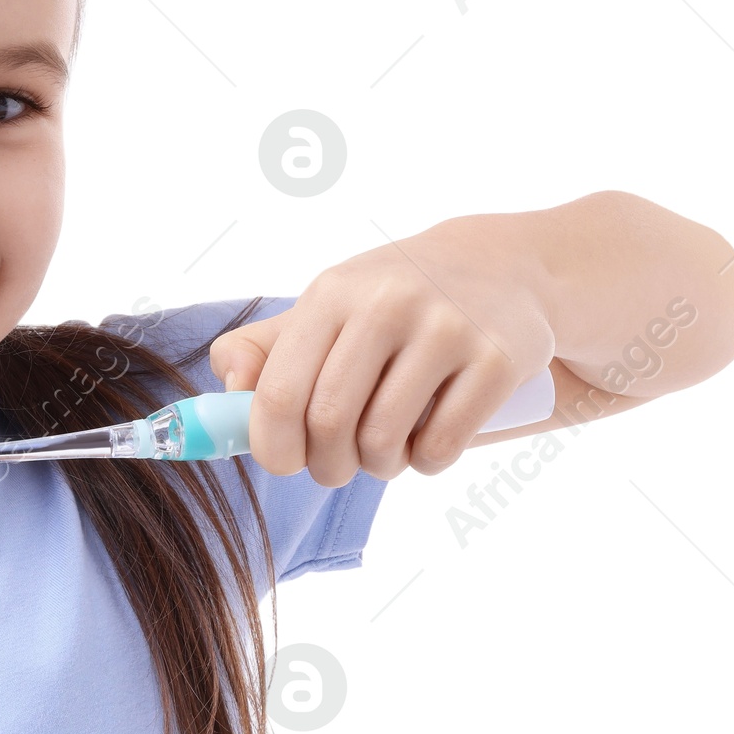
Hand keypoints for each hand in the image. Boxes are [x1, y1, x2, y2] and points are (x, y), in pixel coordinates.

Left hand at [208, 230, 555, 487]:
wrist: (504, 266)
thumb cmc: (394, 303)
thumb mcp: (328, 307)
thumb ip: (264, 349)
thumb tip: (229, 391)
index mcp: (332, 295)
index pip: (277, 393)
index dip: (273, 447)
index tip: (286, 462)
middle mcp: (386, 304)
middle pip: (327, 425)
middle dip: (326, 466)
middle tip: (338, 465)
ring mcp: (446, 329)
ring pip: (383, 444)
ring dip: (378, 467)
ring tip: (386, 448)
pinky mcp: (498, 359)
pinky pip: (440, 448)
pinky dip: (426, 463)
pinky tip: (428, 440)